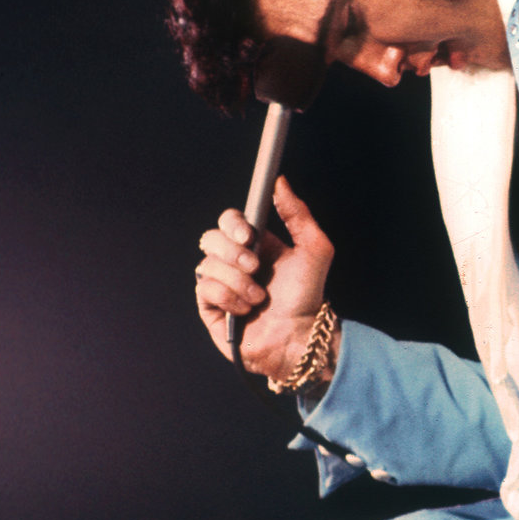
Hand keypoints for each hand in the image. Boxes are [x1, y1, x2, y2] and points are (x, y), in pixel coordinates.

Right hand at [194, 175, 336, 385]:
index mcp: (254, 245)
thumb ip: (298, 214)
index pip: (229, 221)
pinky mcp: (211, 309)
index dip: (232, 223)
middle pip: (211, 238)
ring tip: (259, 298)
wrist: (300, 337)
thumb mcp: (314, 249)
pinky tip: (245, 310)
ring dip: (238, 282)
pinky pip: (204, 289)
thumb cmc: (309, 297)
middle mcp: (234, 263)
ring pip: (207, 265)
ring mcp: (220, 285)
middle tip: (256, 269)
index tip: (247, 233)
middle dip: (233, 254)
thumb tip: (279, 182)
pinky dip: (228, 298)